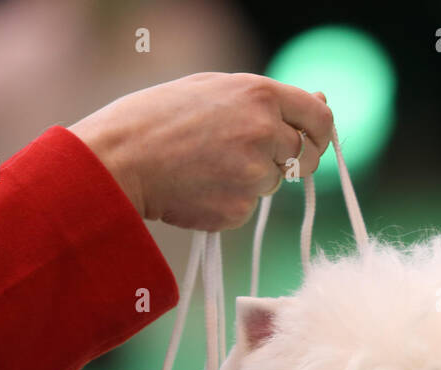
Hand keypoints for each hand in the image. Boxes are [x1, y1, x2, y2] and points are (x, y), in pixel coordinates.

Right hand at [69, 73, 333, 230]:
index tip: (311, 143)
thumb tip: (322, 102)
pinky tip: (197, 187)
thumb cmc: (157, 118)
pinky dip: (228, 201)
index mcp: (260, 95)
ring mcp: (253, 174)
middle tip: (246, 158)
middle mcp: (263, 133)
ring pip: (271, 183)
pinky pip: (246, 207)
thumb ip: (268, 99)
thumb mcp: (213, 89)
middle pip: (301, 157)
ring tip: (205, 166)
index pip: (319, 118)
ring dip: (250, 179)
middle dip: (286, 161)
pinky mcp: (238, 209)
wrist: (118, 161)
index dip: (320, 134)